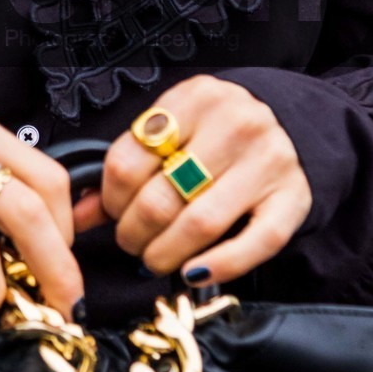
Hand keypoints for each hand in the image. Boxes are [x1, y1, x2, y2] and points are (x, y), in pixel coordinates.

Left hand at [82, 75, 311, 287]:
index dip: (111, 200)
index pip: (127, 162)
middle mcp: (235, 124)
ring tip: (156, 258)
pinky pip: (255, 243)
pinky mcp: (294, 198)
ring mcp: (269, 161)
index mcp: (195, 99)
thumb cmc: (219, 134)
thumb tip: (76, 216)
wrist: (295, 125)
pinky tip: (194, 272)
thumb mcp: (174, 131)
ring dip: (166, 254)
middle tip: (132, 244)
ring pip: (200, 223)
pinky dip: (220, 265)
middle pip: (160, 198)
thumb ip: (128, 167)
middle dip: (133, 234)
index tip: (114, 213)